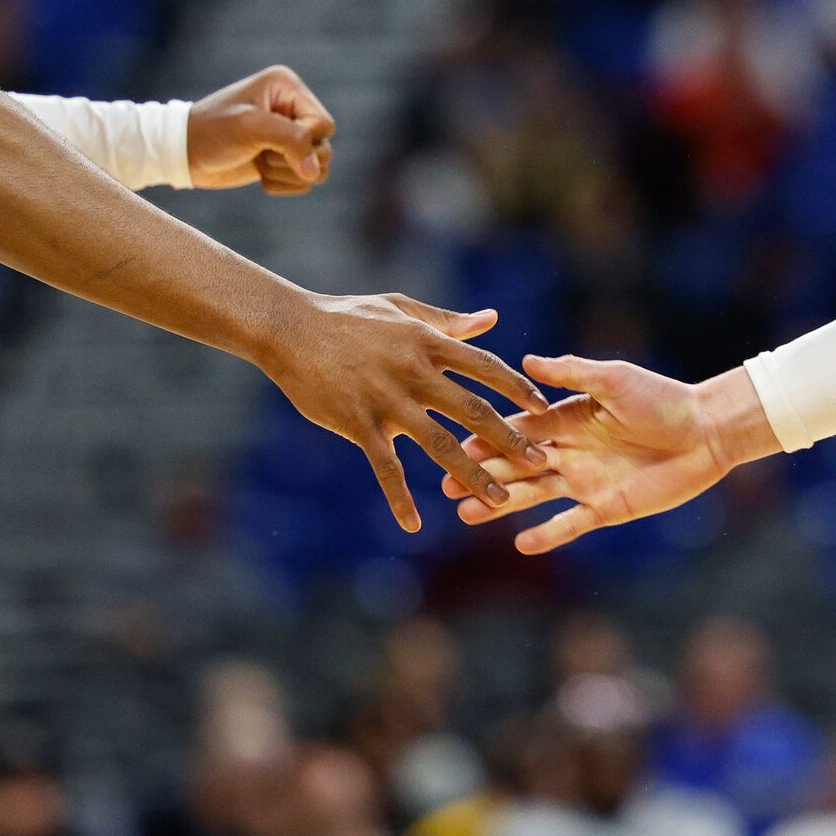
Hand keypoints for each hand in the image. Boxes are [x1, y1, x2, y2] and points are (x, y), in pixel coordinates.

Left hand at [188, 64, 334, 192]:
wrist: (184, 154)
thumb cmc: (212, 131)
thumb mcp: (251, 128)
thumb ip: (291, 142)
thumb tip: (316, 171)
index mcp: (288, 88)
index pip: (323, 125)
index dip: (304, 143)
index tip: (272, 147)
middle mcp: (293, 107)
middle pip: (324, 147)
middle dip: (292, 161)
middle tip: (261, 154)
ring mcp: (289, 134)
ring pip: (318, 167)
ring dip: (287, 174)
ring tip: (259, 163)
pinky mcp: (283, 157)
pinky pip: (305, 180)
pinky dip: (283, 184)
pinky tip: (259, 174)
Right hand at [264, 293, 547, 531]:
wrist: (290, 329)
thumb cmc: (348, 316)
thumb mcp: (402, 310)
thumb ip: (448, 321)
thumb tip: (492, 319)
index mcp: (428, 343)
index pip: (486, 368)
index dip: (518, 389)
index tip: (544, 409)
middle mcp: (414, 372)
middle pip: (474, 409)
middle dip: (511, 438)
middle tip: (542, 462)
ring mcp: (387, 400)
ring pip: (440, 443)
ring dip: (474, 473)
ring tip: (501, 500)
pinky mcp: (358, 423)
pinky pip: (385, 467)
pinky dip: (399, 497)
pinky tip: (413, 524)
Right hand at [444, 357, 779, 553]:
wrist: (707, 432)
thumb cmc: (663, 399)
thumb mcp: (615, 380)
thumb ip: (572, 373)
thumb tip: (527, 362)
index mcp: (566, 418)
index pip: (518, 428)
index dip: (487, 437)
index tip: (454, 443)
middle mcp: (569, 451)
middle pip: (517, 464)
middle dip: (483, 473)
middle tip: (447, 484)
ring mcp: (585, 482)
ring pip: (534, 495)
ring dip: (502, 505)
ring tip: (468, 515)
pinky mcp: (606, 508)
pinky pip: (570, 524)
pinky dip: (547, 534)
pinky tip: (520, 544)